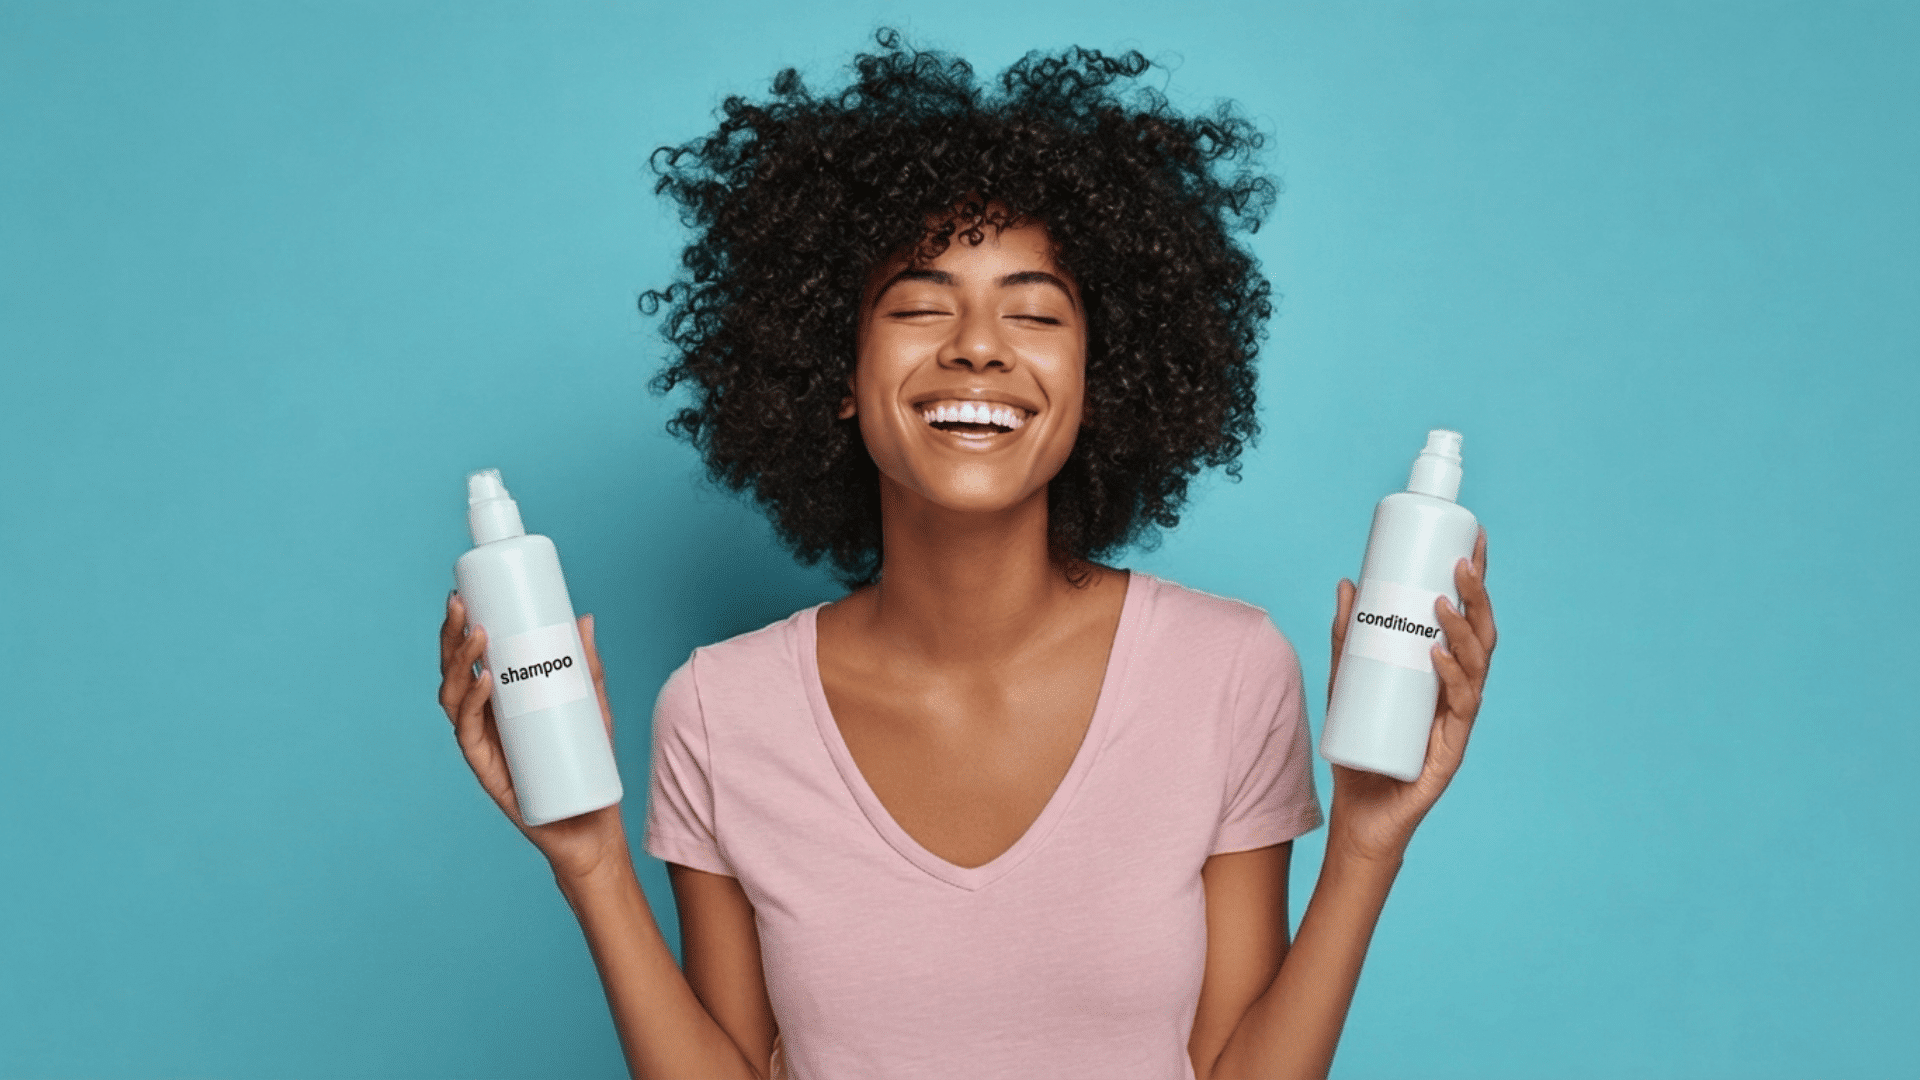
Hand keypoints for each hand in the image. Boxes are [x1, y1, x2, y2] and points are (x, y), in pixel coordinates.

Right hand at [437, 592, 630, 882]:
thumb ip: (588, 666)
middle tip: (462, 603)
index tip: (463, 592)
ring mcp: (482, 746)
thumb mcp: (593, 706)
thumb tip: (585, 617)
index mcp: (498, 703)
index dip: (459, 628)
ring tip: (478, 634)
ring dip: (460, 664)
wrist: (591, 823)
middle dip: (451, 636)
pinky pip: (469, 736)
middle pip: (453, 673)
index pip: (469, 661)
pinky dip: (473, 707)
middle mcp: (483, 721)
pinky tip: (484, 683)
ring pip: (454, 700)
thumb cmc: (588, 763)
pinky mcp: (488, 772)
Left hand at [1324, 527, 1496, 863]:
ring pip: (1475, 668)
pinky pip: (1457, 710)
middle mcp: (1459, 695)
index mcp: (1444, 674)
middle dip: (1477, 596)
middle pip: (1482, 637)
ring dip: (1462, 631)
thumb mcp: (1346, 682)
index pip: (1468, 617)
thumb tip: (1347, 582)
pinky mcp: (1448, 751)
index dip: (1476, 578)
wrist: (1359, 817)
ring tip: (1442, 600)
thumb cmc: (1361, 749)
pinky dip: (1449, 678)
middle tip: (1462, 560)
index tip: (1473, 534)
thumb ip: (1347, 637)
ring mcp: (1457, 723)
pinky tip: (1436, 655)